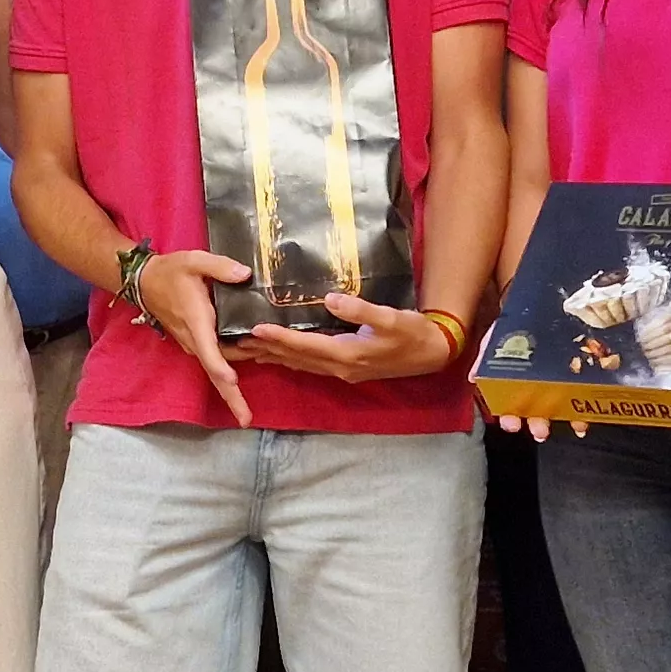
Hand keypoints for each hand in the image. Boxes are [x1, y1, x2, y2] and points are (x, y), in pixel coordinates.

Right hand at [132, 250, 254, 425]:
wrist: (145, 282)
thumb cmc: (171, 271)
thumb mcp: (194, 260)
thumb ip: (220, 266)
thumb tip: (245, 274)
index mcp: (197, 321)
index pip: (208, 350)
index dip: (220, 368)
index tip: (232, 383)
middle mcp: (194, 340)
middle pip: (213, 373)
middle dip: (229, 396)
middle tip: (246, 419)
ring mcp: (193, 345)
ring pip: (214, 370)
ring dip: (230, 389)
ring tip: (246, 411)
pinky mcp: (195, 344)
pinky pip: (214, 362)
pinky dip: (226, 375)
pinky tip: (243, 382)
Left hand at [233, 294, 458, 383]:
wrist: (433, 353)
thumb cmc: (413, 333)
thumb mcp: (392, 318)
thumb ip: (362, 310)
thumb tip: (331, 299)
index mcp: (348, 354)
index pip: (306, 345)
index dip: (280, 337)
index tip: (255, 328)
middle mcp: (340, 367)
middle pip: (296, 358)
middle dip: (266, 349)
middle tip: (237, 342)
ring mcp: (343, 372)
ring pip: (300, 365)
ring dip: (274, 357)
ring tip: (248, 349)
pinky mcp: (347, 370)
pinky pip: (310, 366)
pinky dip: (291, 360)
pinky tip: (279, 355)